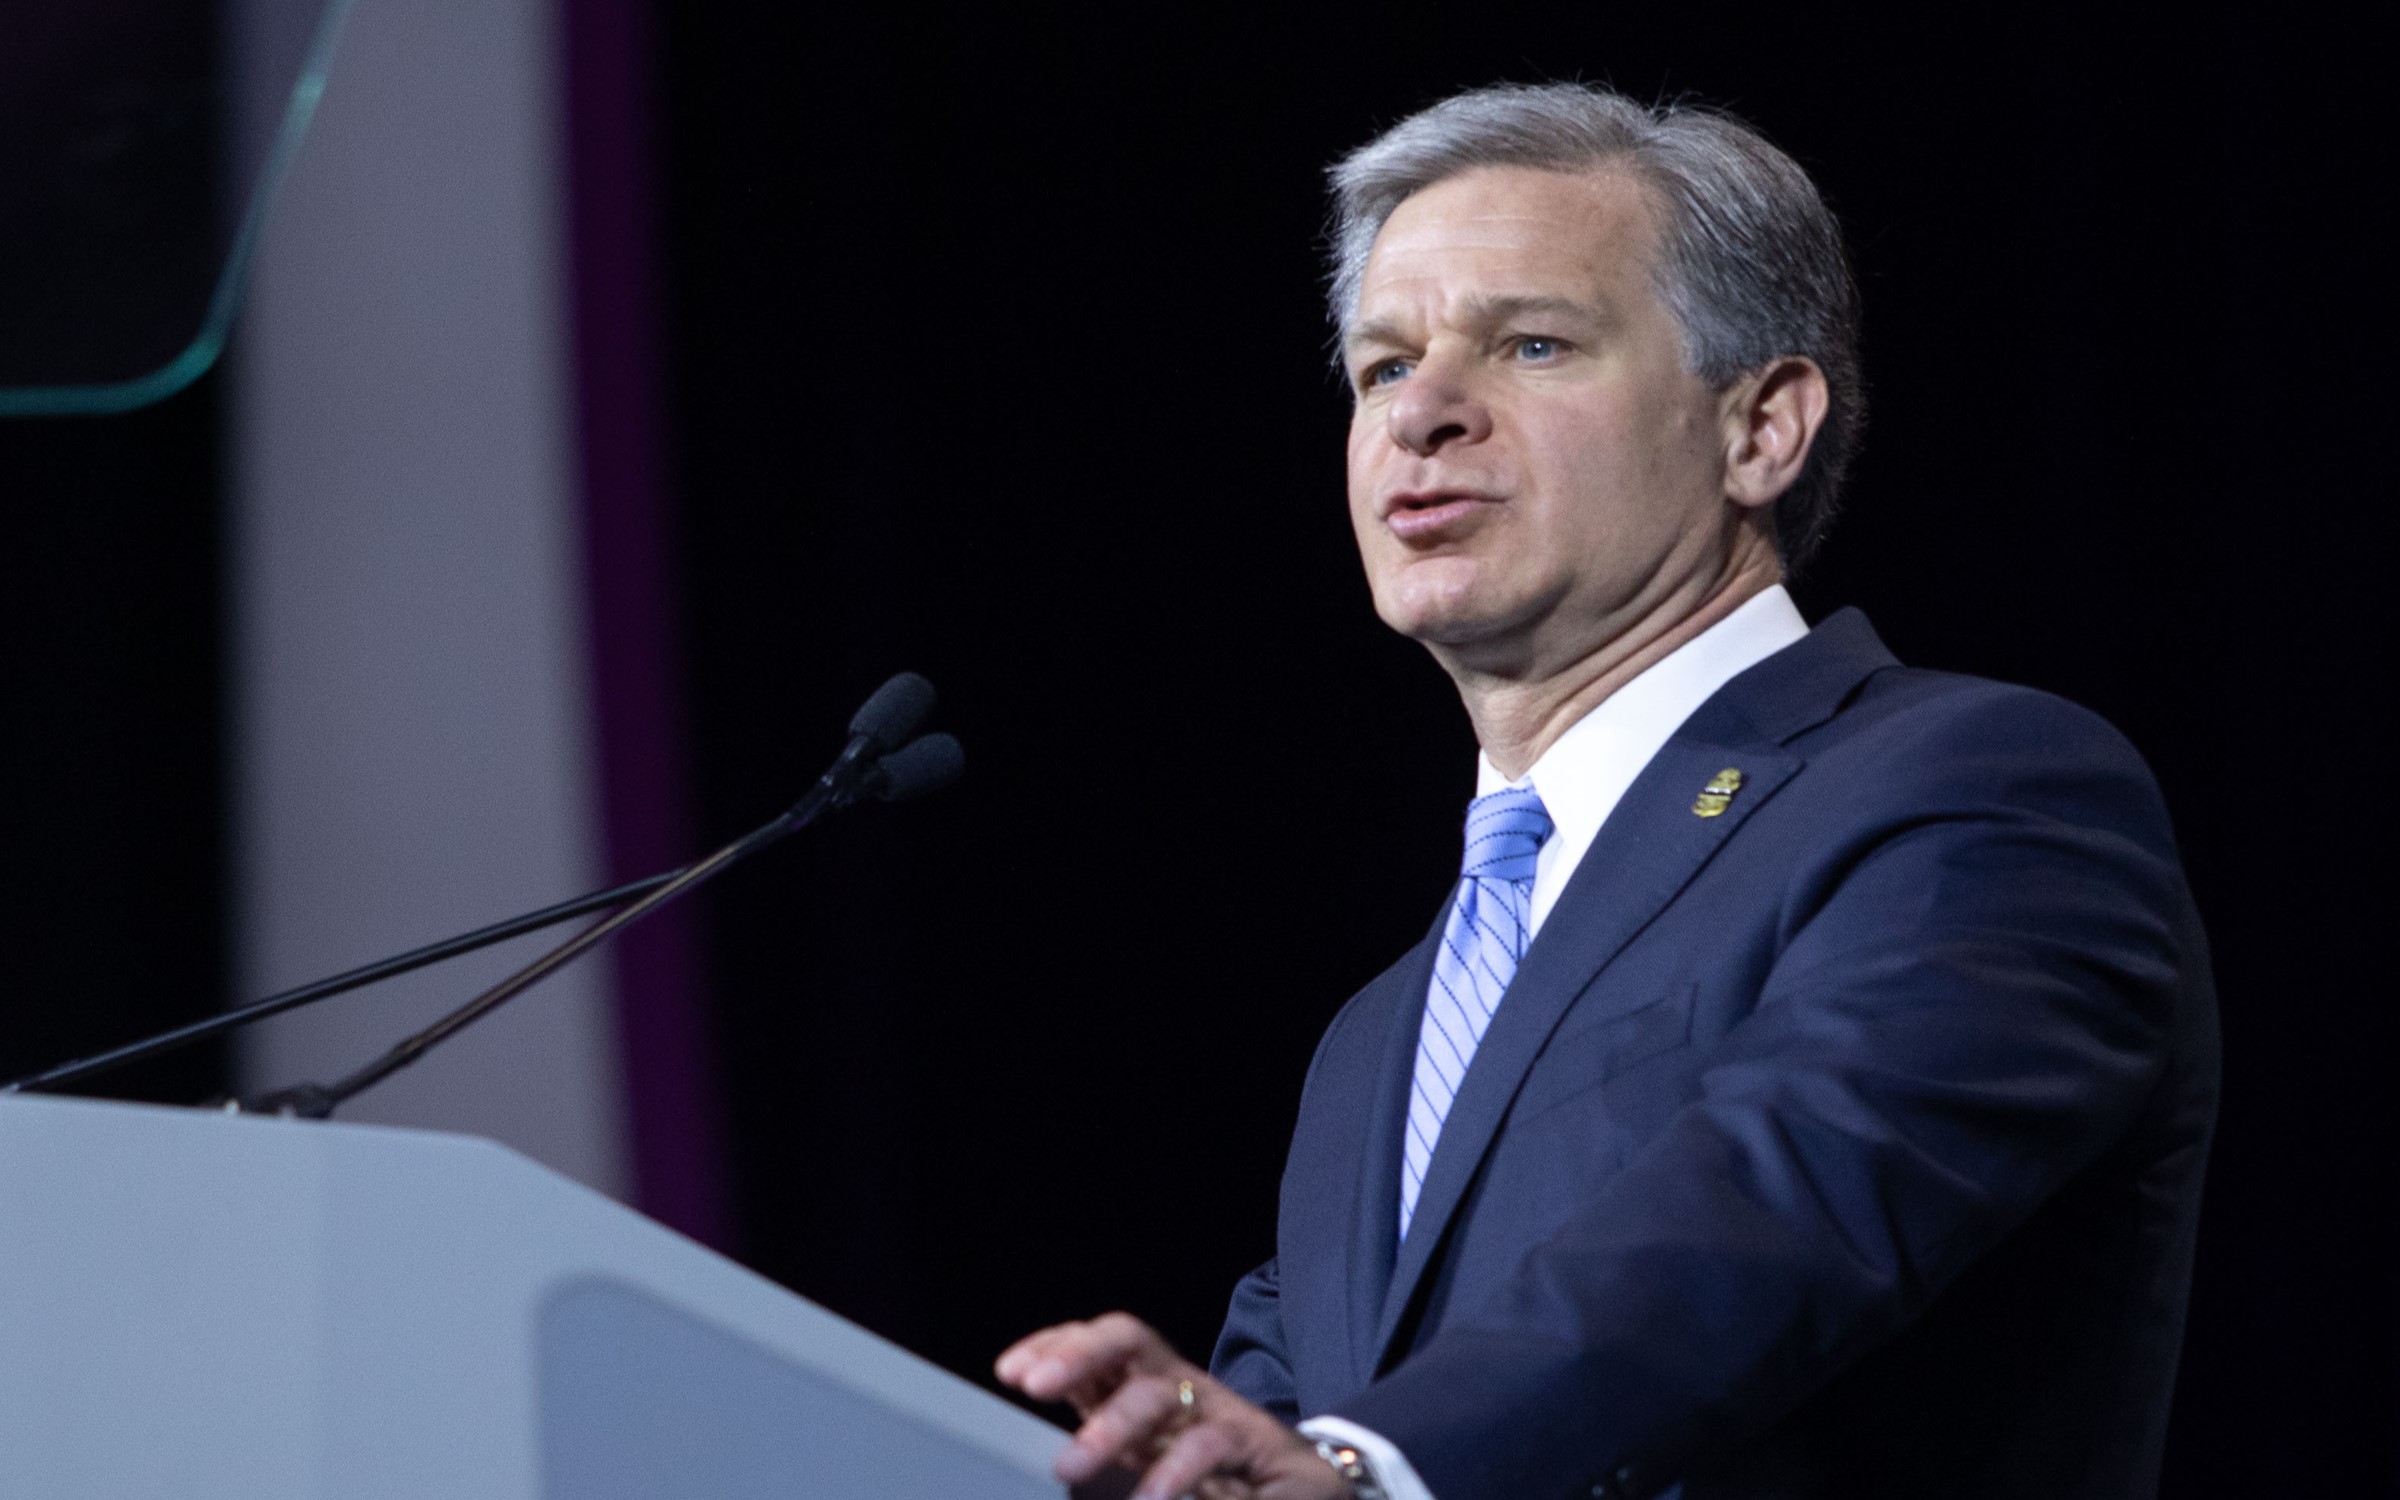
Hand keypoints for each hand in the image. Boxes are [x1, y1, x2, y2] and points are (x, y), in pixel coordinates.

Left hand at [997, 1312, 1350, 1499]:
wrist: (1310, 1492)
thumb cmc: (1223, 1478)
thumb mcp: (1153, 1458)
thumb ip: (1108, 1441)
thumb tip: (1049, 1458)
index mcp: (1149, 1388)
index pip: (1103, 1345)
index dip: (1057, 1345)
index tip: (1009, 1370)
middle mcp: (1180, 1389)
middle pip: (1128, 1343)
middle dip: (1077, 1355)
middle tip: (1034, 1387)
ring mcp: (1217, 1412)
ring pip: (1160, 1393)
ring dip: (1110, 1425)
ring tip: (1069, 1466)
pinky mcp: (1254, 1444)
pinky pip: (1210, 1444)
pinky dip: (1174, 1472)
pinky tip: (1150, 1499)